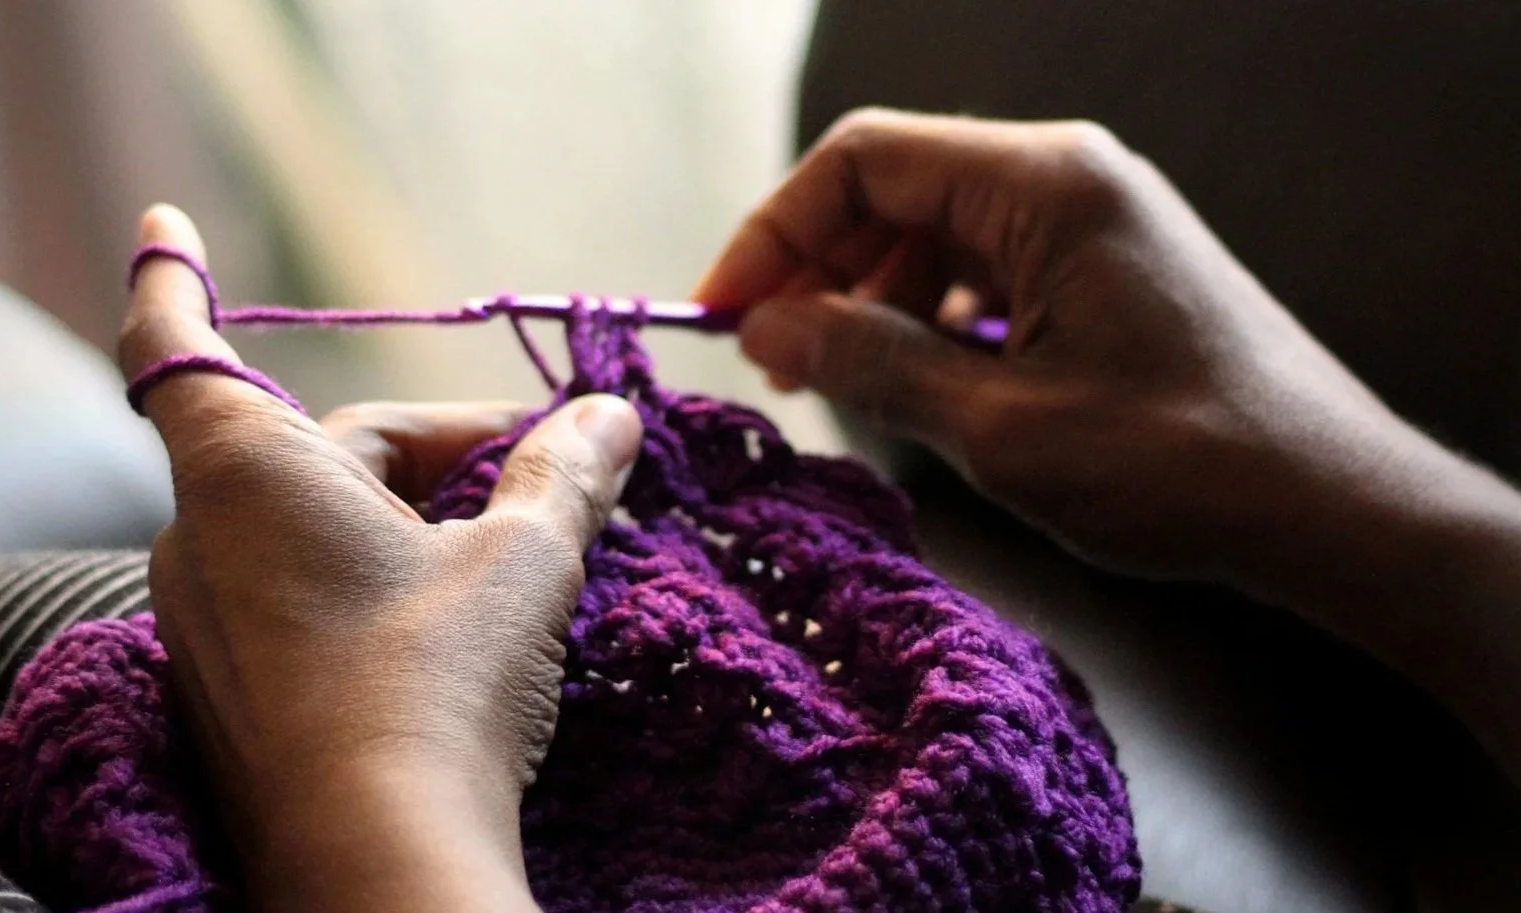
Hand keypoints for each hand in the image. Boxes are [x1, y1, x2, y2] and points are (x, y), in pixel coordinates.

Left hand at [119, 205, 640, 911]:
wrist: (380, 857)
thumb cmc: (437, 684)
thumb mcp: (522, 562)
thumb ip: (564, 475)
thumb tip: (611, 414)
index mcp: (250, 475)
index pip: (181, 346)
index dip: (173, 278)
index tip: (164, 222)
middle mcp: (205, 541)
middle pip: (328, 450)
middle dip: (442, 452)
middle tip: (549, 474)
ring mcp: (212, 625)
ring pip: (323, 529)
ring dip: (420, 519)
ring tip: (523, 554)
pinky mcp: (238, 691)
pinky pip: (307, 596)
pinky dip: (381, 581)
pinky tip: (464, 623)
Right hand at [698, 108, 1423, 577]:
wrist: (1329, 506)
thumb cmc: (1180, 464)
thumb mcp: (999, 425)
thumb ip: (870, 364)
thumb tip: (764, 330)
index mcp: (1044, 184)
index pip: (864, 159)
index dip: (774, 231)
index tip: (723, 313)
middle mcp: (1068, 178)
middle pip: (895, 189)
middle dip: (819, 270)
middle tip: (772, 364)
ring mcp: (1091, 220)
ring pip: (935, 232)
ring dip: (872, 301)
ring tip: (838, 387)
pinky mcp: (1104, 268)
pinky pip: (987, 269)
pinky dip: (933, 319)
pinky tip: (921, 385)